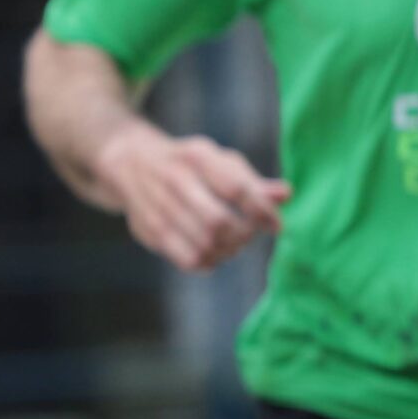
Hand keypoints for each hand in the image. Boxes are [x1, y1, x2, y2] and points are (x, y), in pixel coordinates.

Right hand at [96, 124, 289, 272]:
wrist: (131, 163)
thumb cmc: (188, 164)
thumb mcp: (218, 161)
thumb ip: (251, 181)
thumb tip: (286, 194)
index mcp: (197, 156)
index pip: (236, 188)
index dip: (261, 211)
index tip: (275, 226)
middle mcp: (175, 179)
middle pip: (219, 222)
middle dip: (242, 235)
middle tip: (248, 235)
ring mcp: (159, 206)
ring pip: (204, 244)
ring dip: (228, 250)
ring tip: (232, 244)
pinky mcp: (150, 230)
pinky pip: (188, 258)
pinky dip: (209, 262)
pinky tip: (214, 253)